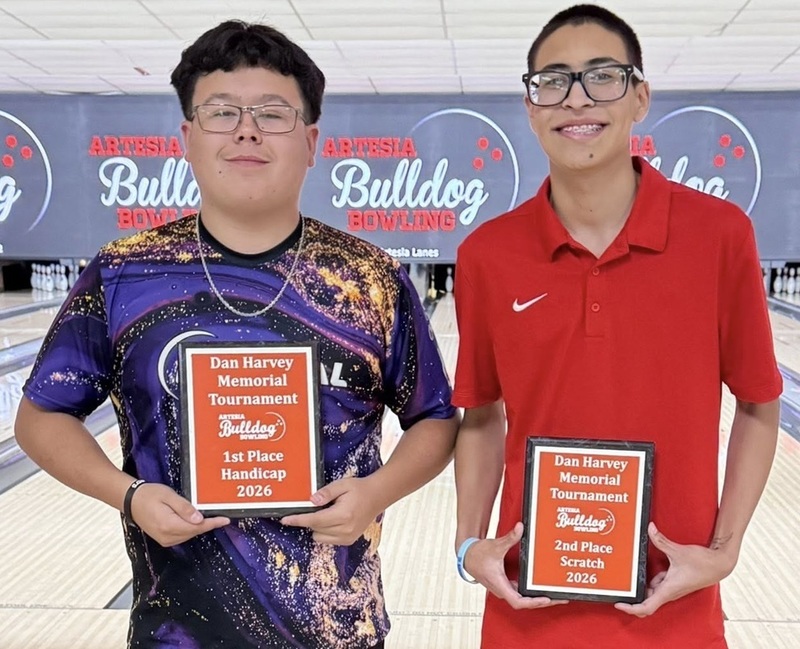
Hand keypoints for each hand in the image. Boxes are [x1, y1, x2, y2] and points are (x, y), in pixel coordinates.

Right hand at [129, 483, 229, 546]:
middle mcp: (167, 536)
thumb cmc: (149, 495)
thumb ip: (185, 508)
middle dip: (208, 524)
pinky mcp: (164, 539)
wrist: (131, 501)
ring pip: (189, 534)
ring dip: (199, 526)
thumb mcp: (169, 496)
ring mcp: (165, 539)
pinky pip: (182, 535)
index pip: (197, 527)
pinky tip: (194, 520)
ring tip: (210, 516)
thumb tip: (199, 520)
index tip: (225, 520)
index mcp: (169, 525)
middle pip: (194, 532)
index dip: (213, 523)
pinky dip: (190, 528)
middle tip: (220, 514)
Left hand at [280, 477, 381, 544]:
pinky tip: (334, 520)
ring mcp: (348, 537)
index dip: (298, 520)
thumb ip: (325, 493)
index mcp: (342, 515)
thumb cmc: (359, 489)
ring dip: (318, 527)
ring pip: (319, 537)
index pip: (314, 520)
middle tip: (319, 506)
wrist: (377, 496)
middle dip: (311, 519)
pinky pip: (328, 540)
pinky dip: (325, 531)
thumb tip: (311, 501)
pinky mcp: (349, 540)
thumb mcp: (342, 484)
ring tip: (329, 512)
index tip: (285, 519)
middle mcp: (345, 529)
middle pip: (315, 529)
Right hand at [463, 522, 567, 609]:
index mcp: (500, 584)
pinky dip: (531, 592)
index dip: (533, 602)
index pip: (518, 602)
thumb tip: (520, 528)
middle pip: (525, 603)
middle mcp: (503, 590)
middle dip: (542, 602)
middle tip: (560, 598)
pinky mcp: (505, 584)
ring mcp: (504, 588)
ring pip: (523, 599)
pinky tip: (539, 587)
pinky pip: (520, 592)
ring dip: (538, 599)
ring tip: (554, 596)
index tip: (546, 600)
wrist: (467, 556)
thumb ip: (509, 538)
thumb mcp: (495, 545)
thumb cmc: (478, 554)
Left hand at [615, 522, 737, 616]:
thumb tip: (650, 529)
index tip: (620, 605)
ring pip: (652, 591)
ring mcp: (672, 587)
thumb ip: (661, 541)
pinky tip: (644, 569)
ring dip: (641, 586)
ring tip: (626, 578)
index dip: (632, 609)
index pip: (647, 607)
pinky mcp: (674, 582)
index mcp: (668, 590)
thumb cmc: (703, 563)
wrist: (719, 564)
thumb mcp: (678, 551)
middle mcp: (669, 592)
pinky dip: (650, 579)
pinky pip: (658, 583)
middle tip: (618, 591)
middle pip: (646, 601)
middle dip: (633, 598)